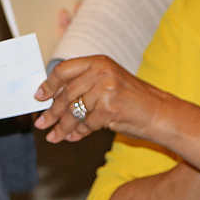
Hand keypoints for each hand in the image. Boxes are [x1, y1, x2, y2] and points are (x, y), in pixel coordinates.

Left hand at [33, 54, 171, 143]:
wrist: (161, 113)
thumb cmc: (134, 100)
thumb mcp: (109, 83)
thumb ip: (84, 85)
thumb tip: (54, 99)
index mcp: (98, 62)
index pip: (63, 70)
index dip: (48, 85)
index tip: (39, 97)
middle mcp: (101, 72)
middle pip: (65, 94)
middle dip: (52, 112)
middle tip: (41, 123)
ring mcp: (105, 89)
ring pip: (74, 112)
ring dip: (62, 127)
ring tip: (53, 136)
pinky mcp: (109, 108)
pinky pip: (86, 124)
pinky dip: (79, 133)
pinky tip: (73, 137)